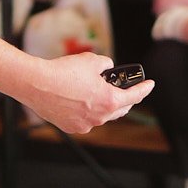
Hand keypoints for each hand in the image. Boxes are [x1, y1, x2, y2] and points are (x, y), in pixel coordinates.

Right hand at [17, 50, 155, 134]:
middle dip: (124, 99)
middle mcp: (100, 117)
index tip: (150, 85)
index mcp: (109, 100)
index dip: (144, 89)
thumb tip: (107, 68)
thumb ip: (105, 64)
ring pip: (102, 115)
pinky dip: (86, 111)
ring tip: (95, 92)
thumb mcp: (92, 60)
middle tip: (123, 89)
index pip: (135, 96)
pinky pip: (85, 120)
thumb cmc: (63, 72)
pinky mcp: (71, 127)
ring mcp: (86, 125)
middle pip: (120, 109)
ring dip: (103, 105)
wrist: (37, 84)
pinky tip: (78, 100)